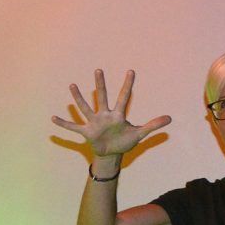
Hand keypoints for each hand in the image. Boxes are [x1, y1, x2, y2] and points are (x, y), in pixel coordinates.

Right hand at [52, 69, 170, 157]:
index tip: (131, 71)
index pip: (124, 97)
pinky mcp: (87, 132)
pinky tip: (53, 118)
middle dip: (101, 85)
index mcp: (118, 115)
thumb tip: (170, 118)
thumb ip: (153, 125)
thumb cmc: (124, 141)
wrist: (111, 154)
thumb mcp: (139, 134)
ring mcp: (94, 123)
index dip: (128, 85)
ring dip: (79, 98)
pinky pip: (73, 127)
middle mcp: (105, 115)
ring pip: (85, 108)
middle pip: (102, 97)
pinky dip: (64, 124)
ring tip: (72, 85)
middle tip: (99, 70)